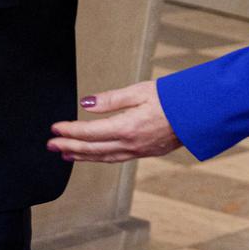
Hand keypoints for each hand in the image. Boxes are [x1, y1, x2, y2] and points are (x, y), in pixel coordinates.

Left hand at [48, 81, 178, 162]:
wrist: (198, 114)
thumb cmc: (171, 98)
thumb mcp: (139, 91)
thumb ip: (110, 99)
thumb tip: (86, 104)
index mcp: (128, 127)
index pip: (90, 132)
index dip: (70, 131)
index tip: (55, 128)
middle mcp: (131, 144)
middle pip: (92, 149)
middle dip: (69, 147)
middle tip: (50, 145)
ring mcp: (138, 151)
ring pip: (103, 158)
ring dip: (81, 157)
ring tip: (65, 154)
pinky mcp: (144, 153)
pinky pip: (115, 159)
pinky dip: (99, 158)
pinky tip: (93, 155)